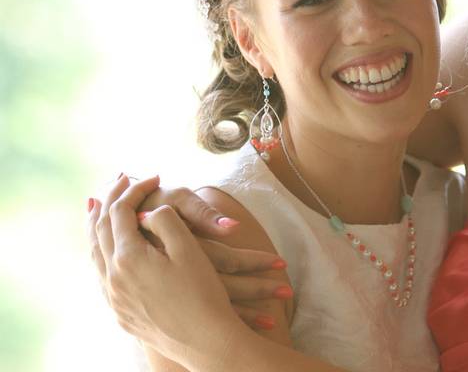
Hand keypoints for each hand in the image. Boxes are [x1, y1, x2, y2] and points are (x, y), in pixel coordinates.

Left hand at [88, 175, 249, 367]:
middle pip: (101, 229)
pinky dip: (99, 252)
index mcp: (128, 257)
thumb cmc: (201, 293)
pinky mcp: (120, 312)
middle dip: (110, 200)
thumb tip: (148, 212)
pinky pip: (100, 274)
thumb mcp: (188, 249)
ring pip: (94, 254)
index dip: (136, 190)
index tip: (154, 176)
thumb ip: (165, 221)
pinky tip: (105, 251)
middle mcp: (113, 276)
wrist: (205, 342)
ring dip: (96, 226)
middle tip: (120, 180)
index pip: (122, 212)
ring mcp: (113, 297)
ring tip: (98, 208)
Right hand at [131, 178, 289, 320]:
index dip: (254, 262)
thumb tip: (234, 228)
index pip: (226, 260)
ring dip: (245, 313)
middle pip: (224, 288)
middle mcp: (179, 273)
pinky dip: (225, 320)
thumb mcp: (176, 201)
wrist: (119, 222)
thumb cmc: (155, 205)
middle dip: (258, 291)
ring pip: (215, 303)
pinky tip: (247, 326)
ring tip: (274, 318)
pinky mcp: (168, 298)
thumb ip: (203, 214)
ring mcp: (172, 290)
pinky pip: (200, 313)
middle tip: (288, 294)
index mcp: (184, 249)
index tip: (282, 264)